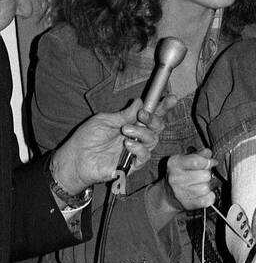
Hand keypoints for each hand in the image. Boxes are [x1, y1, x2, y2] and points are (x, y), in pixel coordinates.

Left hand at [50, 96, 173, 193]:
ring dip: (142, 133)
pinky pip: (145, 155)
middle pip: (157, 128)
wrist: (77, 158)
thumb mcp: (105, 120)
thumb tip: (140, 103)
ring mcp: (135, 150)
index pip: (150, 115)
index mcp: (130, 124)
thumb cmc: (87, 138)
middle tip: (141, 116)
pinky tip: (127, 144)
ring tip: (125, 131)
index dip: (162, 107)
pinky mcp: (132, 164)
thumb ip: (124, 114)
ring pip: (153, 140)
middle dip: (154, 119)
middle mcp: (136, 137)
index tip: (171, 98)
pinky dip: (138, 148)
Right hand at [164, 148, 216, 210]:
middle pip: (204, 175)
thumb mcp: (184, 161)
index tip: (211, 162)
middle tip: (203, 175)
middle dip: (207, 174)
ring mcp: (180, 192)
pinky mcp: (187, 204)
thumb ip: (197, 155)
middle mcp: (175, 178)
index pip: (197, 161)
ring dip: (207, 186)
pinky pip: (207, 200)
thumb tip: (208, 153)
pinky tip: (204, 194)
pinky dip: (210, 197)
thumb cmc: (179, 175)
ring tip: (201, 184)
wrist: (168, 194)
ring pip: (206, 188)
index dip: (208, 162)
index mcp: (174, 164)